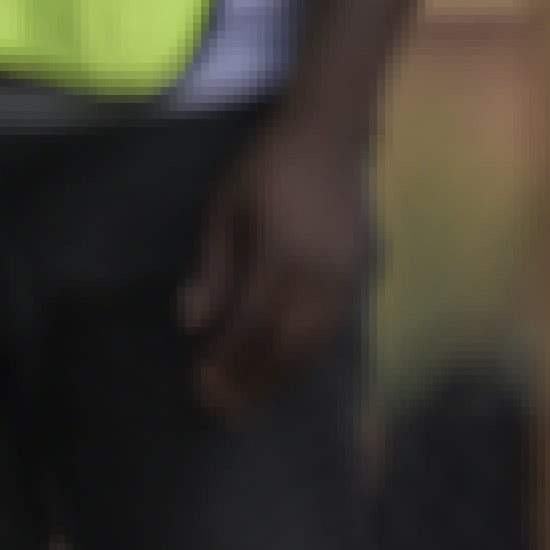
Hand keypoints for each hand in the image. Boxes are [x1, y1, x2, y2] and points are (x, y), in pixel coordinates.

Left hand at [180, 112, 379, 419]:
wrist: (329, 136)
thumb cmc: (266, 168)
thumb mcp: (223, 211)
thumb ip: (213, 270)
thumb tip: (192, 324)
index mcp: (280, 256)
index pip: (250, 325)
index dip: (225, 362)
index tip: (201, 388)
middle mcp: (319, 276)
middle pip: (285, 346)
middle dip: (253, 383)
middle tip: (225, 413)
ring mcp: (344, 279)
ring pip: (313, 344)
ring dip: (281, 377)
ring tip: (253, 401)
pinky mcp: (357, 277)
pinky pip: (330, 331)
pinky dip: (305, 357)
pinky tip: (285, 368)